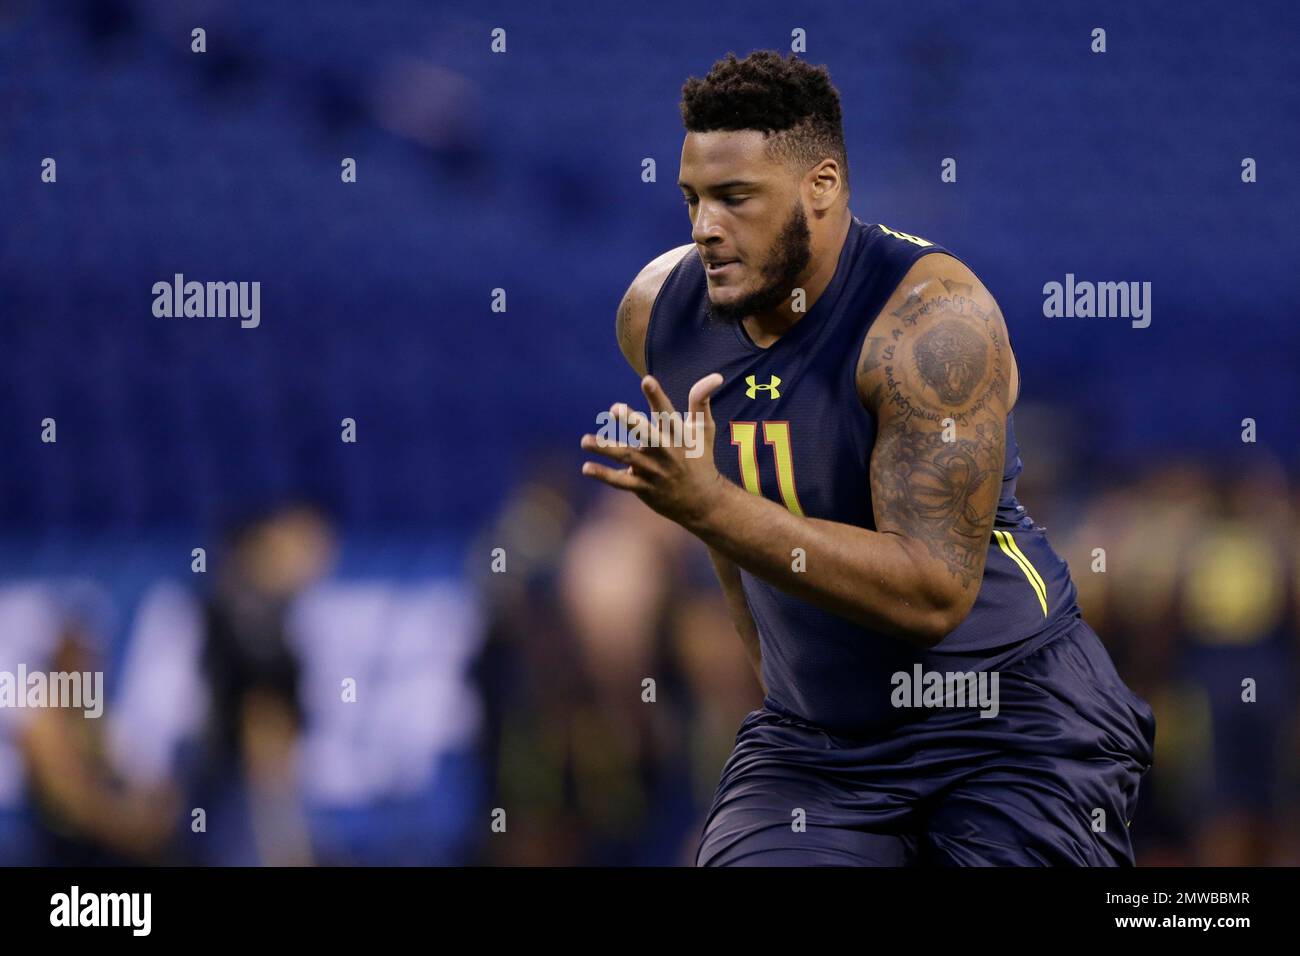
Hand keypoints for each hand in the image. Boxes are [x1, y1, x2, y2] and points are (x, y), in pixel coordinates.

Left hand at [580, 373, 726, 527]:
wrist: (704, 502)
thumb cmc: (701, 459)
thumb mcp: (705, 430)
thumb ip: (701, 401)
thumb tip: (716, 376)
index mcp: (679, 435)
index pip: (667, 412)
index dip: (657, 396)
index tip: (647, 379)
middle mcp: (665, 452)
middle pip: (647, 434)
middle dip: (632, 422)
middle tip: (615, 408)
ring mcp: (654, 470)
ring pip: (628, 457)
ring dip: (605, 449)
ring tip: (585, 441)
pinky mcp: (644, 488)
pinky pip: (622, 482)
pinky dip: (604, 475)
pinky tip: (586, 468)